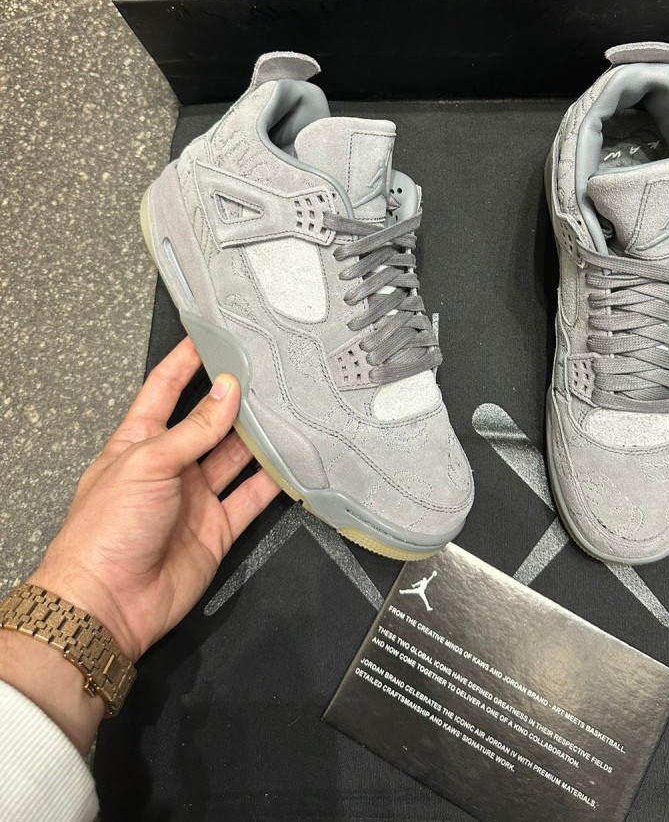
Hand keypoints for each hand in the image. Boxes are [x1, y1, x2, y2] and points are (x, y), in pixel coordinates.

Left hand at [32, 337, 279, 661]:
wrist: (107, 604)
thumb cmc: (105, 531)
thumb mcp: (147, 463)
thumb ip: (194, 429)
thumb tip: (226, 391)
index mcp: (139, 442)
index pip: (164, 390)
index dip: (185, 362)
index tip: (210, 335)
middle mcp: (170, 467)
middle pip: (208, 423)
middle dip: (234, 399)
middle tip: (266, 372)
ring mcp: (194, 498)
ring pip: (235, 458)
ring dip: (258, 438)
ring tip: (286, 409)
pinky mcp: (216, 530)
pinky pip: (252, 499)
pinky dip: (273, 483)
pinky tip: (293, 463)